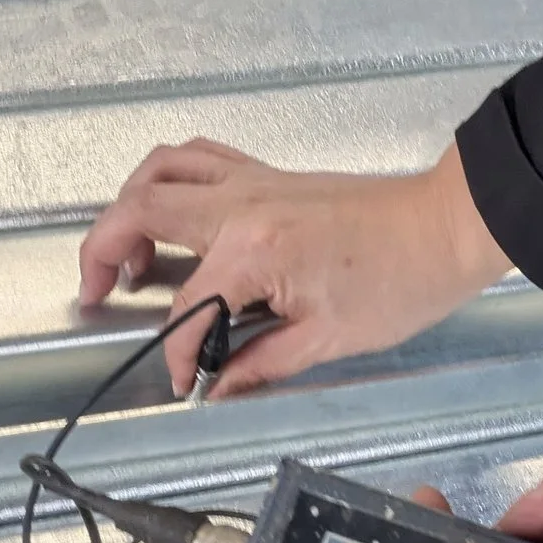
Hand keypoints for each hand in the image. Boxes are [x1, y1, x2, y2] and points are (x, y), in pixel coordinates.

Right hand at [75, 138, 509, 399]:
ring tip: (126, 252)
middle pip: (138, 212)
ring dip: (127, 206)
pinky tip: (170, 212)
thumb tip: (221, 383)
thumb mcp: (330, 339)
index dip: (180, 353)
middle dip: (101, 254)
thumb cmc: (406, 275)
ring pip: (159, 170)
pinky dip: (167, 179)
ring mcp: (254, 180)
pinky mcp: (270, 174)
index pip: (189, 307)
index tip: (188, 378)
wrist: (449, 226)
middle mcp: (243, 204)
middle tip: (93, 291)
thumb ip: (263, 362)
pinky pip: (198, 159)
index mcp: (254, 249)